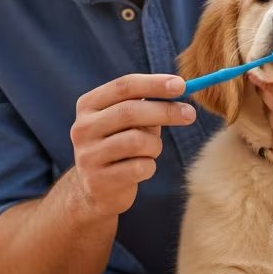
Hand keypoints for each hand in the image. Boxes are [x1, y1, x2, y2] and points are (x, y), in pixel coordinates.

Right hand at [71, 74, 195, 216]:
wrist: (95, 189)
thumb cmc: (120, 145)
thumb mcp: (129, 122)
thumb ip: (148, 104)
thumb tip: (180, 88)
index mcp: (88, 105)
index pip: (124, 86)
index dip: (154, 84)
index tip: (182, 85)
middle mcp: (82, 128)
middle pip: (130, 111)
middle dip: (165, 111)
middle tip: (190, 114)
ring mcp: (87, 155)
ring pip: (138, 141)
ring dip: (155, 145)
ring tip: (152, 150)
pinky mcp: (98, 181)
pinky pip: (139, 168)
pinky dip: (149, 166)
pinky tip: (142, 169)